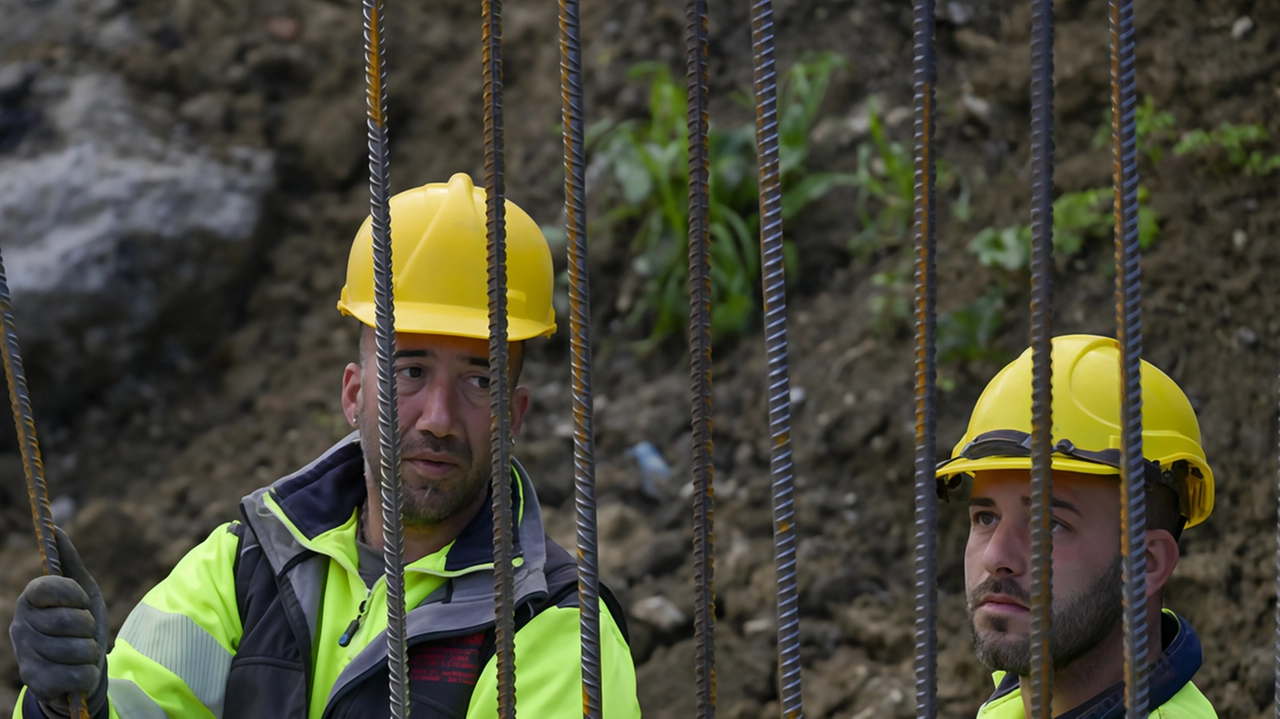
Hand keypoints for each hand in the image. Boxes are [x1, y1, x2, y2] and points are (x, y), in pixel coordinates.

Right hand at [9, 528, 108, 716]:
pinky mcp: (35, 682)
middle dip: (88, 627)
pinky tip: (78, 673)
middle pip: (70, 621)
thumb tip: (55, 527)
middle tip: (83, 632)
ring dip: (90, 652)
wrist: (80, 668)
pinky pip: (77, 675)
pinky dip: (88, 674)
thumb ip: (69, 561)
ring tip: (81, 653)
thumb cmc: (81, 625)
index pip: (48, 587)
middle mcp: (20, 626)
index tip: (81, 601)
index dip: (72, 594)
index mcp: (30, 600)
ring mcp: (26, 655)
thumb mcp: (83, 590)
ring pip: (77, 650)